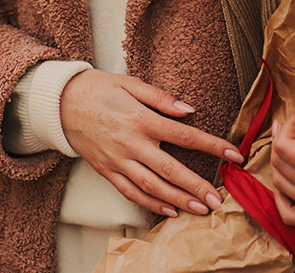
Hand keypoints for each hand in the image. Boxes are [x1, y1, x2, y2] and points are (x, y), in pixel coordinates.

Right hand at [59, 70, 243, 219]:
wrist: (60, 102)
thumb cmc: (97, 88)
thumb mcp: (129, 82)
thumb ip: (160, 97)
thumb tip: (188, 110)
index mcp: (141, 119)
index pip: (184, 136)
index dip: (212, 146)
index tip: (234, 154)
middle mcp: (132, 144)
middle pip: (171, 170)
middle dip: (198, 186)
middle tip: (220, 199)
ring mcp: (118, 161)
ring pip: (153, 187)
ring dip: (179, 200)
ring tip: (201, 209)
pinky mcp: (107, 171)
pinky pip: (131, 193)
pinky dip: (151, 205)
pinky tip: (169, 211)